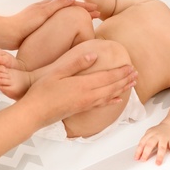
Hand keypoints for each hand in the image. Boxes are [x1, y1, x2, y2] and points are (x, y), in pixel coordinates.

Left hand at [10, 0, 98, 45]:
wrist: (9, 34)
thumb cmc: (25, 23)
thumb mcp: (43, 12)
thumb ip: (57, 4)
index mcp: (49, 5)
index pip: (71, 4)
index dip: (85, 6)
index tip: (97, 9)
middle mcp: (48, 10)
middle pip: (70, 9)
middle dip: (84, 10)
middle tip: (97, 13)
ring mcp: (45, 19)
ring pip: (66, 16)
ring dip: (78, 17)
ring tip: (88, 20)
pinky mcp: (41, 27)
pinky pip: (60, 24)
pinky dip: (70, 24)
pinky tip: (72, 30)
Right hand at [22, 52, 137, 127]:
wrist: (34, 113)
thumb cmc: (42, 91)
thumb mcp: (57, 73)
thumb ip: (76, 63)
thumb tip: (94, 55)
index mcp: (83, 85)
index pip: (108, 77)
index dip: (120, 72)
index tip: (131, 66)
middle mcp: (88, 96)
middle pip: (112, 87)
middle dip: (125, 79)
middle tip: (136, 73)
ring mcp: (86, 104)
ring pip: (110, 96)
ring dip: (122, 89)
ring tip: (132, 83)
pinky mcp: (82, 109)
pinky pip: (102, 105)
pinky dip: (112, 101)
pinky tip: (118, 100)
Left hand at [134, 123, 169, 164]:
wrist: (168, 126)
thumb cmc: (157, 132)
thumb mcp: (149, 135)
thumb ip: (144, 143)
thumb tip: (139, 154)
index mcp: (149, 134)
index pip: (142, 142)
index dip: (139, 150)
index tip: (137, 158)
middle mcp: (157, 136)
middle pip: (150, 144)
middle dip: (146, 152)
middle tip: (144, 160)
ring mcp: (164, 138)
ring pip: (162, 147)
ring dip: (160, 155)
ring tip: (158, 163)